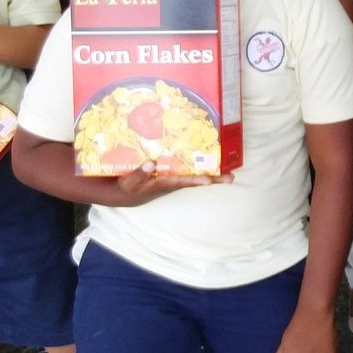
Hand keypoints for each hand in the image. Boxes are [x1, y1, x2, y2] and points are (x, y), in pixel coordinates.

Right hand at [112, 161, 230, 201]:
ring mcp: (171, 177)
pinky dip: (197, 165)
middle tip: (231, 178)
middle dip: (213, 179)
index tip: (209, 181)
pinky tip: (209, 159)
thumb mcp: (129, 183)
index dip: (195, 180)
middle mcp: (171, 181)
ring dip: (210, 171)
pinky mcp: (168, 173)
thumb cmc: (126, 188)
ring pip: (193, 174)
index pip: (182, 182)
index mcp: (162, 184)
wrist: (122, 194)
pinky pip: (186, 169)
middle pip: (194, 179)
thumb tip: (151, 163)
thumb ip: (139, 174)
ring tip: (228, 170)